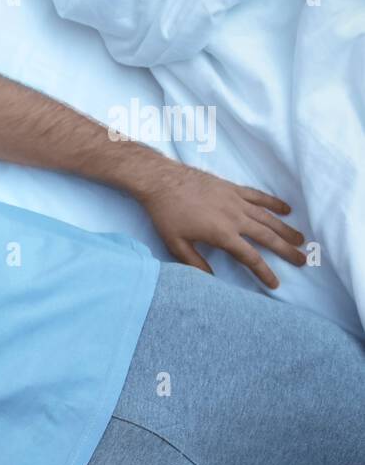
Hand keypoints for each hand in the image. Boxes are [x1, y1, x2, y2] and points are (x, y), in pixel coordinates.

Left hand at [138, 162, 305, 288]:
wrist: (162, 181)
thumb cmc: (166, 214)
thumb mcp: (176, 244)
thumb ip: (195, 263)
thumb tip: (211, 279)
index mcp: (222, 234)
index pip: (249, 257)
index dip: (264, 272)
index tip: (276, 283)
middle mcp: (235, 218)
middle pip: (267, 237)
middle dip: (286, 250)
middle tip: (302, 260)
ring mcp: (236, 201)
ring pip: (267, 217)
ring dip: (285, 229)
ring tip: (300, 239)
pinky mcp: (233, 188)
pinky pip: (258, 196)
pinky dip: (273, 203)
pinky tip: (286, 209)